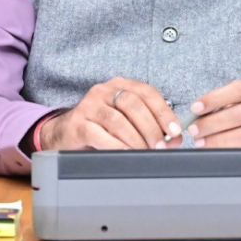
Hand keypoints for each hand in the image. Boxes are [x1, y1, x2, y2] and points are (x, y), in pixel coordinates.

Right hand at [39, 77, 182, 150]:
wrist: (65, 133)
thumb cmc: (101, 126)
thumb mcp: (127, 123)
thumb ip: (152, 128)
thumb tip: (174, 139)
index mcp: (120, 85)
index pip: (147, 92)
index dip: (163, 111)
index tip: (175, 129)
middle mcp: (104, 91)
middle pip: (132, 104)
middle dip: (150, 127)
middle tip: (160, 145)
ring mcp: (89, 106)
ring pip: (117, 120)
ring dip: (135, 138)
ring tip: (145, 152)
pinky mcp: (77, 123)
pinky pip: (99, 134)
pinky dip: (116, 145)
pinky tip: (126, 154)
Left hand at [186, 78, 240, 147]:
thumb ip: (228, 99)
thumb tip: (200, 114)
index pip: (238, 90)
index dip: (215, 98)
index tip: (196, 107)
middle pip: (240, 115)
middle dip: (212, 123)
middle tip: (194, 130)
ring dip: (219, 140)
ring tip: (201, 142)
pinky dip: (232, 152)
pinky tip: (218, 152)